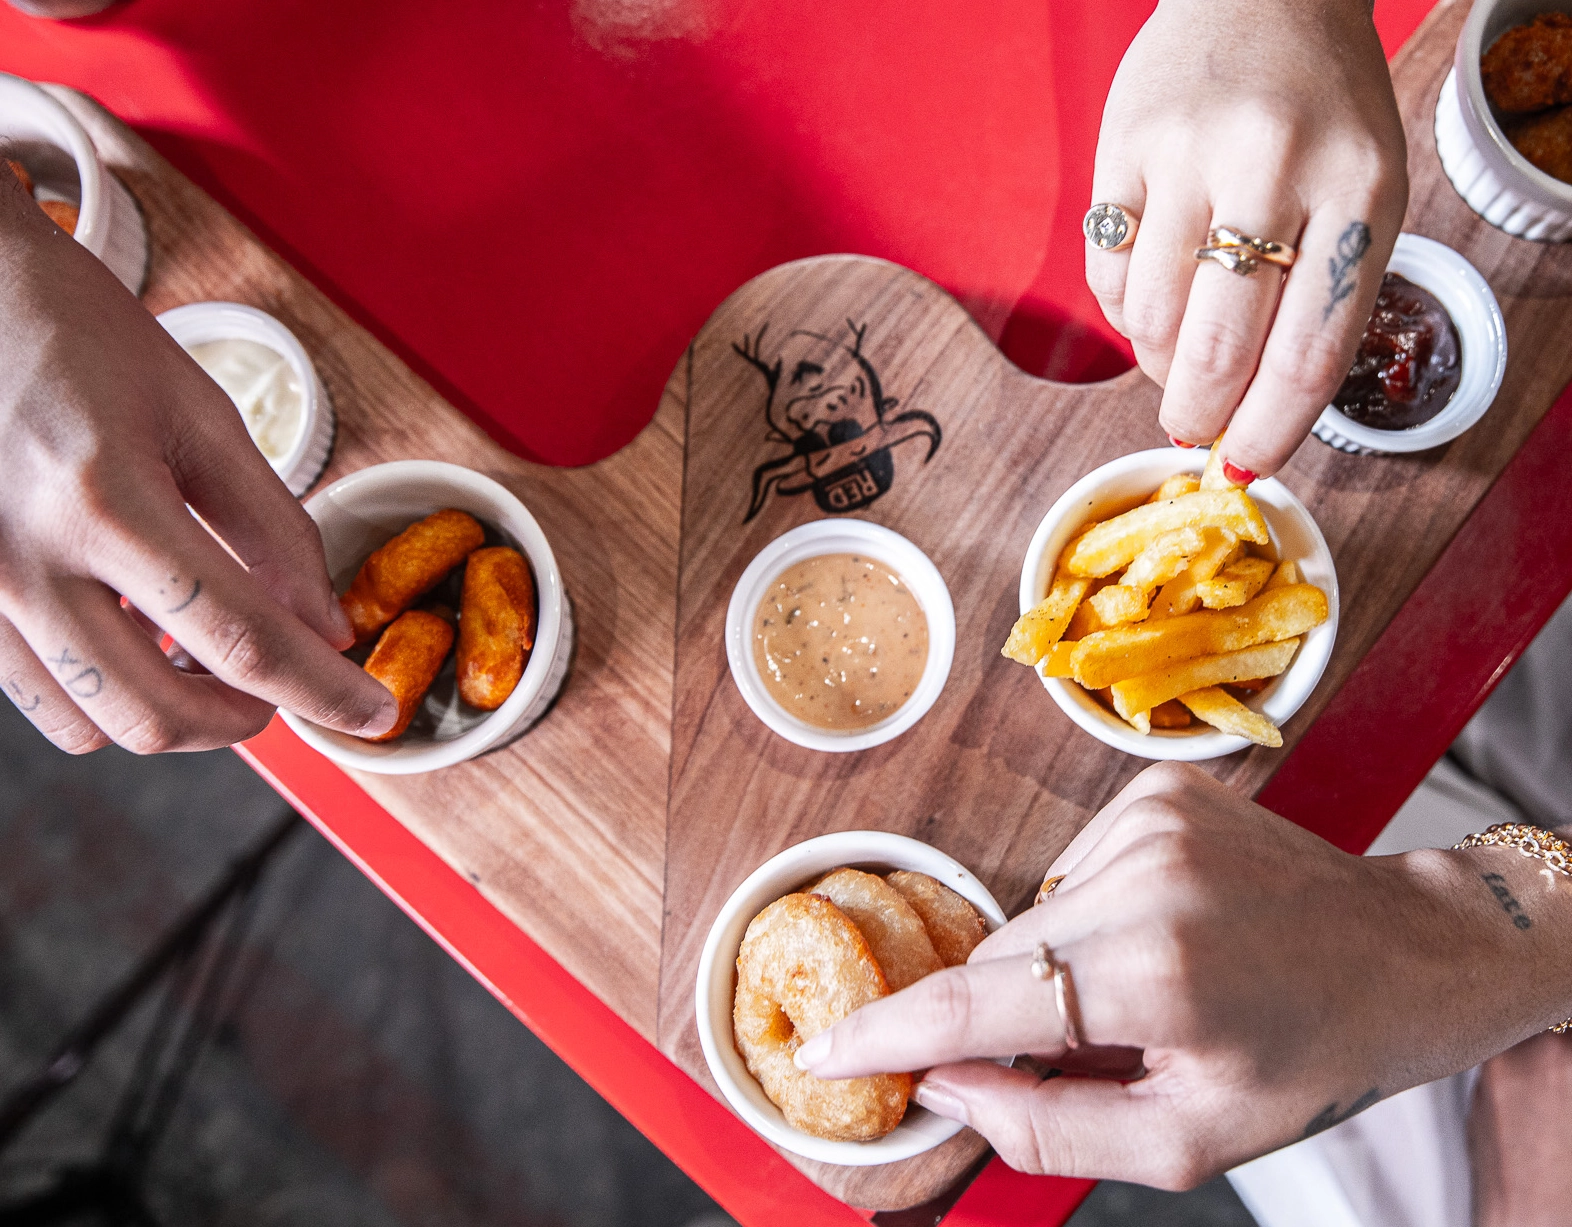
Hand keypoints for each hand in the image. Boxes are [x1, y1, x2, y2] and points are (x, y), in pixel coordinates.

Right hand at [0, 172, 396, 751]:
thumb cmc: (81, 338)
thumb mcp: (199, 416)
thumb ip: (273, 530)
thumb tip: (328, 629)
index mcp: (104, 501)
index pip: (241, 639)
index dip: (321, 690)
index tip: (373, 713)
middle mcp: (22, 561)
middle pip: (158, 714)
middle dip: (246, 718)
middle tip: (286, 682)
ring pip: (92, 725)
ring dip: (174, 714)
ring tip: (207, 654)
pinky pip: (40, 697)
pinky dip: (106, 693)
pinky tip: (137, 636)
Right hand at [796, 764, 1571, 1187]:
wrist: (1407, 951)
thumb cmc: (1310, 1058)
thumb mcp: (1192, 1140)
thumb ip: (1050, 1128)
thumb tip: (946, 1087)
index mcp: (1159, 974)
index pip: (981, 1005)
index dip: (892, 1033)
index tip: (826, 1050)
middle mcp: (1146, 878)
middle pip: (1001, 959)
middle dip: (1010, 1013)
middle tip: (1093, 1045)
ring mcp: (1150, 820)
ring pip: (1032, 913)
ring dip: (1057, 962)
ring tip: (1150, 984)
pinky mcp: (1155, 789)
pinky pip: (1071, 869)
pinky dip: (1091, 912)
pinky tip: (1161, 930)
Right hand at [1088, 0, 1407, 479]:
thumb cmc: (1322, 104)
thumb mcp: (1366, 186)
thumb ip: (1325, 293)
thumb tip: (1253, 412)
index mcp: (1361, 186)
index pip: (1309, 354)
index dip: (1270, 432)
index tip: (1245, 467)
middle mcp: (1275, 166)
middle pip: (1219, 350)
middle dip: (1199, 416)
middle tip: (1193, 432)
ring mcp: (1189, 153)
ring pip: (1153, 320)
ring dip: (1160, 366)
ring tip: (1177, 358)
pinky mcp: (1122, 147)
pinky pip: (1109, 273)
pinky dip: (1127, 310)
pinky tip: (1152, 297)